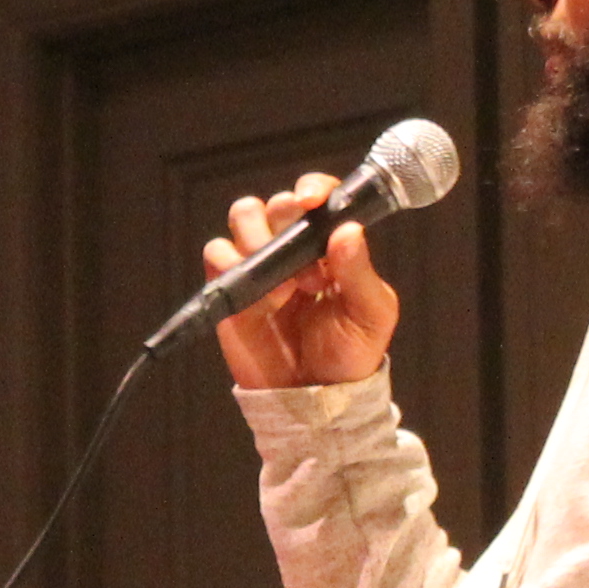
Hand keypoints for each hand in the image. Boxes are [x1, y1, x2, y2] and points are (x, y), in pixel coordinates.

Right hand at [205, 172, 400, 388]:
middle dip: (287, 221)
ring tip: (284, 284)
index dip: (312, 189)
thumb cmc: (351, 354)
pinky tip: (263, 299)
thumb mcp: (371, 314)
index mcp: (329, 244)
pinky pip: (217, 253)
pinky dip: (235, 266)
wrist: (315, 398)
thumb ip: (360, 272)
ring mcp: (260, 265)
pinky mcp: (231, 287)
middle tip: (307, 269)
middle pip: (275, 201)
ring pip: (242, 215)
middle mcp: (292, 246)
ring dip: (258, 238)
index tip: (311, 202)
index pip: (317, 196)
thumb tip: (347, 230)